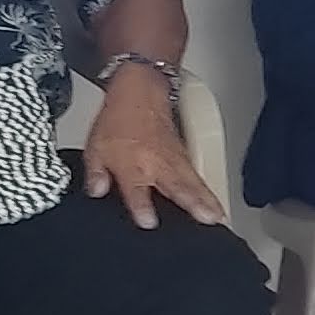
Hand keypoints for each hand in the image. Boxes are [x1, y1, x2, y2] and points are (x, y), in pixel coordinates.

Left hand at [80, 74, 225, 228]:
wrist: (140, 92)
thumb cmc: (119, 119)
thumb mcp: (95, 148)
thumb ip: (96, 173)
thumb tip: (96, 190)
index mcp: (132, 164)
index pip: (136, 190)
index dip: (142, 207)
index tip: (149, 222)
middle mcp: (156, 163)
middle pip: (176, 186)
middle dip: (192, 203)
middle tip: (208, 219)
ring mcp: (174, 159)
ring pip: (193, 182)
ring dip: (207, 199)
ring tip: (219, 216)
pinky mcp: (184, 155)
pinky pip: (197, 175)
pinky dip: (207, 190)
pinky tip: (214, 204)